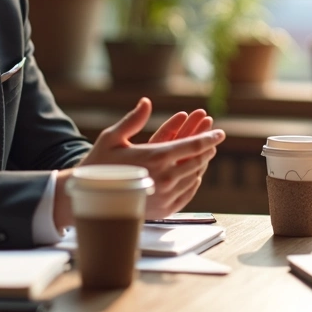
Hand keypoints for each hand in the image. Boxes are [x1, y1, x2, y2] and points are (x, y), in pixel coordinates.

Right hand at [65, 98, 224, 222]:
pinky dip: (194, 182)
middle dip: (208, 149)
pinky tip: (194, 175)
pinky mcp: (164, 210)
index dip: (209, 138)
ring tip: (205, 154)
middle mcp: (165, 178)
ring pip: (194, 177)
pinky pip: (187, 194)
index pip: (193, 146)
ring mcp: (166, 196)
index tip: (220, 132)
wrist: (91, 198)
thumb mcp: (112, 137)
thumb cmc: (99, 165)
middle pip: (198, 161)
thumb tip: (146, 102)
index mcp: (156, 157)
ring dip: (202, 164)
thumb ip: (132, 120)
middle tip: (213, 140)